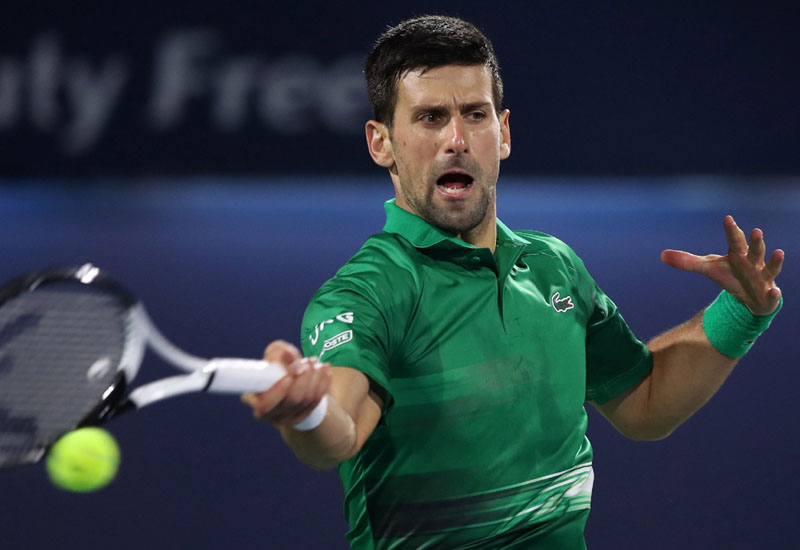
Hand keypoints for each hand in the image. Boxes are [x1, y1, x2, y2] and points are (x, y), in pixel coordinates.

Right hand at [240, 340, 331, 426]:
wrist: (289, 380)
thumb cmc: (277, 365)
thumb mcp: (274, 353)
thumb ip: (278, 351)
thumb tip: (287, 353)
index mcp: (257, 400)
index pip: (265, 404)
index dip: (278, 391)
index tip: (289, 376)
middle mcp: (272, 414)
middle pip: (293, 400)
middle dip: (303, 378)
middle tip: (307, 362)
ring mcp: (289, 417)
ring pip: (307, 400)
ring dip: (315, 378)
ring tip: (316, 362)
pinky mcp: (304, 415)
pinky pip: (317, 401)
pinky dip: (323, 384)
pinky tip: (325, 370)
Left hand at [661, 215, 783, 315]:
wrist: (750, 297)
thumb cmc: (731, 276)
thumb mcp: (708, 269)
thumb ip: (687, 262)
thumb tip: (661, 255)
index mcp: (738, 254)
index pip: (734, 240)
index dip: (731, 230)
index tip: (727, 219)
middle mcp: (753, 263)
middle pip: (755, 250)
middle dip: (756, 241)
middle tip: (756, 230)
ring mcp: (763, 278)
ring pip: (771, 268)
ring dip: (774, 261)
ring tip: (779, 252)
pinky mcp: (769, 294)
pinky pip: (773, 294)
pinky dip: (775, 293)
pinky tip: (774, 291)